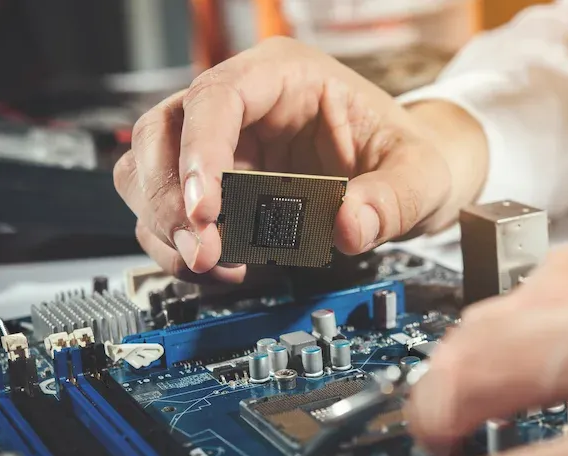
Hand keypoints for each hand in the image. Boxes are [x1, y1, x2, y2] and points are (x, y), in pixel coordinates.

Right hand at [113, 37, 486, 282]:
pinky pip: (171, 213)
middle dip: (170, 200)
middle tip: (205, 252)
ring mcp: (224, 146)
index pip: (216, 97)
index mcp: (285, 76)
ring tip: (215, 265)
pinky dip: (181, 246)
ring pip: (149, 174)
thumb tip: (348, 227)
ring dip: (167, 227)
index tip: (207, 211)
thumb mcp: (418, 174)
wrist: (401, 179)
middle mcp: (243, 106)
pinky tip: (220, 267)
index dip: (199, 152)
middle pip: (161, 133)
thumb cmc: (403, 157)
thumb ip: (391, 200)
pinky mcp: (218, 187)